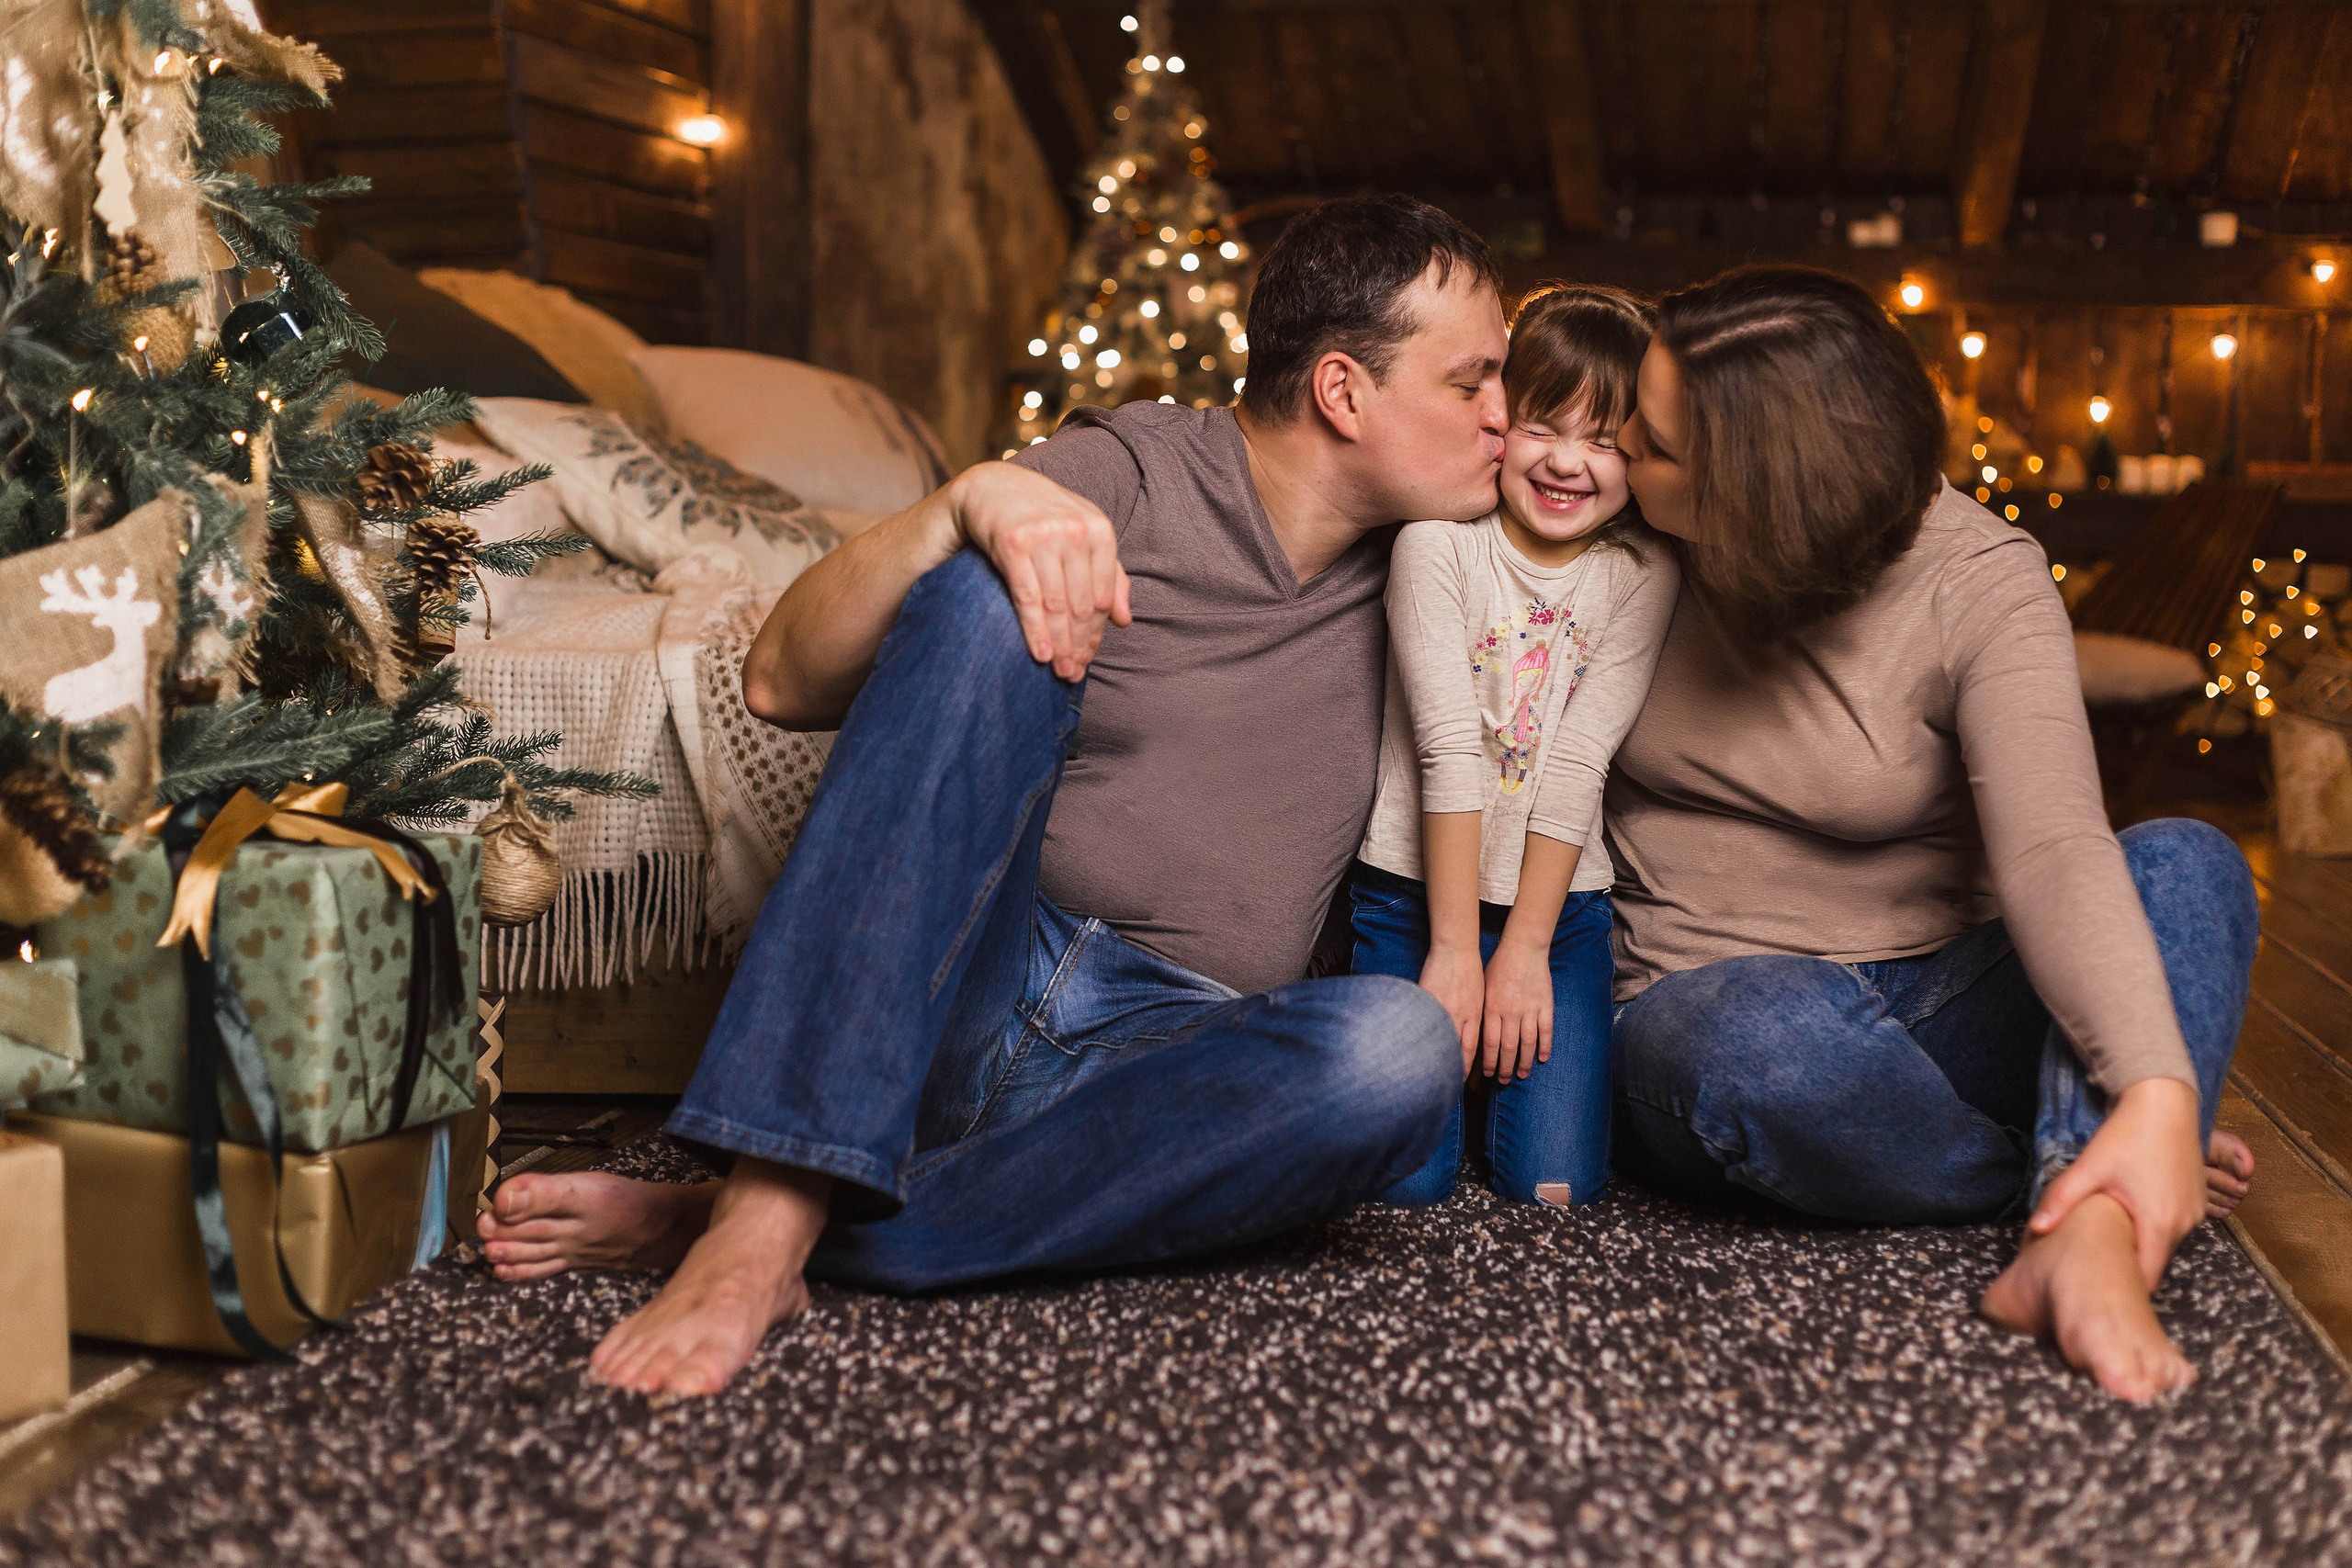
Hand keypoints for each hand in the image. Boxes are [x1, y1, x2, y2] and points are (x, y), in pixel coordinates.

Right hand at [952, 461, 1132, 680]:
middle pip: (1082, 604)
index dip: (1096, 633)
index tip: (1087, 659)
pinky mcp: (1012, 543)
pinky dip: (1035, 630)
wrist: (993, 489)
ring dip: (1059, 644)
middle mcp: (1075, 530)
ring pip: (1057, 604)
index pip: (1103, 596)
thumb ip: (1109, 575)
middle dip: (1078, 644)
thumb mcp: (1083, 537)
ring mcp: (1044, 535)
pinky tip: (1040, 654)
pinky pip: (1028, 597)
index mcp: (1100, 529)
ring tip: (1059, 671)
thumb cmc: (1044, 518)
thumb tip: (1124, 620)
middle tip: (1072, 673)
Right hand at [1418, 944, 1483, 1074]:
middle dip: (1451, 1067)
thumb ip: (1474, 1018)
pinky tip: (1410, 1045)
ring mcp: (1442, 1008)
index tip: (1460, 1079)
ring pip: (1438, 1037)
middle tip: (1444, 1083)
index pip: (1470, 1048)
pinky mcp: (1426, 998)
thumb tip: (1469, 1036)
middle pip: (1454, 1048)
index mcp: (1474, 1015)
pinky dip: (1417, 1034)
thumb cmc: (1469, 972)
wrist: (1455, 949)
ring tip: (1424, 1071)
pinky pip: (1422, 1020)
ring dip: (1433, 1054)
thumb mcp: (1478, 998)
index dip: (1465, 1066)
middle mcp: (1459, 1015)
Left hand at [1480, 935, 1551, 1080]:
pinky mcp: (1545, 1005)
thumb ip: (1480, 1011)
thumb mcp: (1482, 988)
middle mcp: (1510, 1012)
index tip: (1486, 1074)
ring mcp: (1530, 1009)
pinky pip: (1546, 1030)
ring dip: (1525, 1062)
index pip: (1489, 1042)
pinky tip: (1542, 1058)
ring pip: (1528, 1043)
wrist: (1523, 948)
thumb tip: (1469, 1033)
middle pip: (1508, 1047)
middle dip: (1505, 1067)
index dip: (1488, 1061)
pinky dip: (1545, 1046)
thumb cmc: (1497, 967)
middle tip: (1504, 1081)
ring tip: (1522, 1075)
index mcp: (1492, 1008)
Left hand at [2029, 1076, 2205, 1289]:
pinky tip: (2130, 1221)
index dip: (2122, 1290)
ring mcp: (2195, 1214)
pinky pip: (2174, 1228)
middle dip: (2128, 1271)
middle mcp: (2183, 1225)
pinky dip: (2154, 1230)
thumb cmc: (2127, 1135)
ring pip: (2164, 1246)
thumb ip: (2062, 1200)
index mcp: (2159, 1224)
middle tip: (2096, 1274)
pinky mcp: (2197, 1202)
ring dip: (2141, 1248)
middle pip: (2154, 1264)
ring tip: (2109, 1247)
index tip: (2098, 1295)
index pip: (2145, 1278)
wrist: (2165, 1102)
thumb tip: (2035, 1230)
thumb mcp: (2090, 1167)